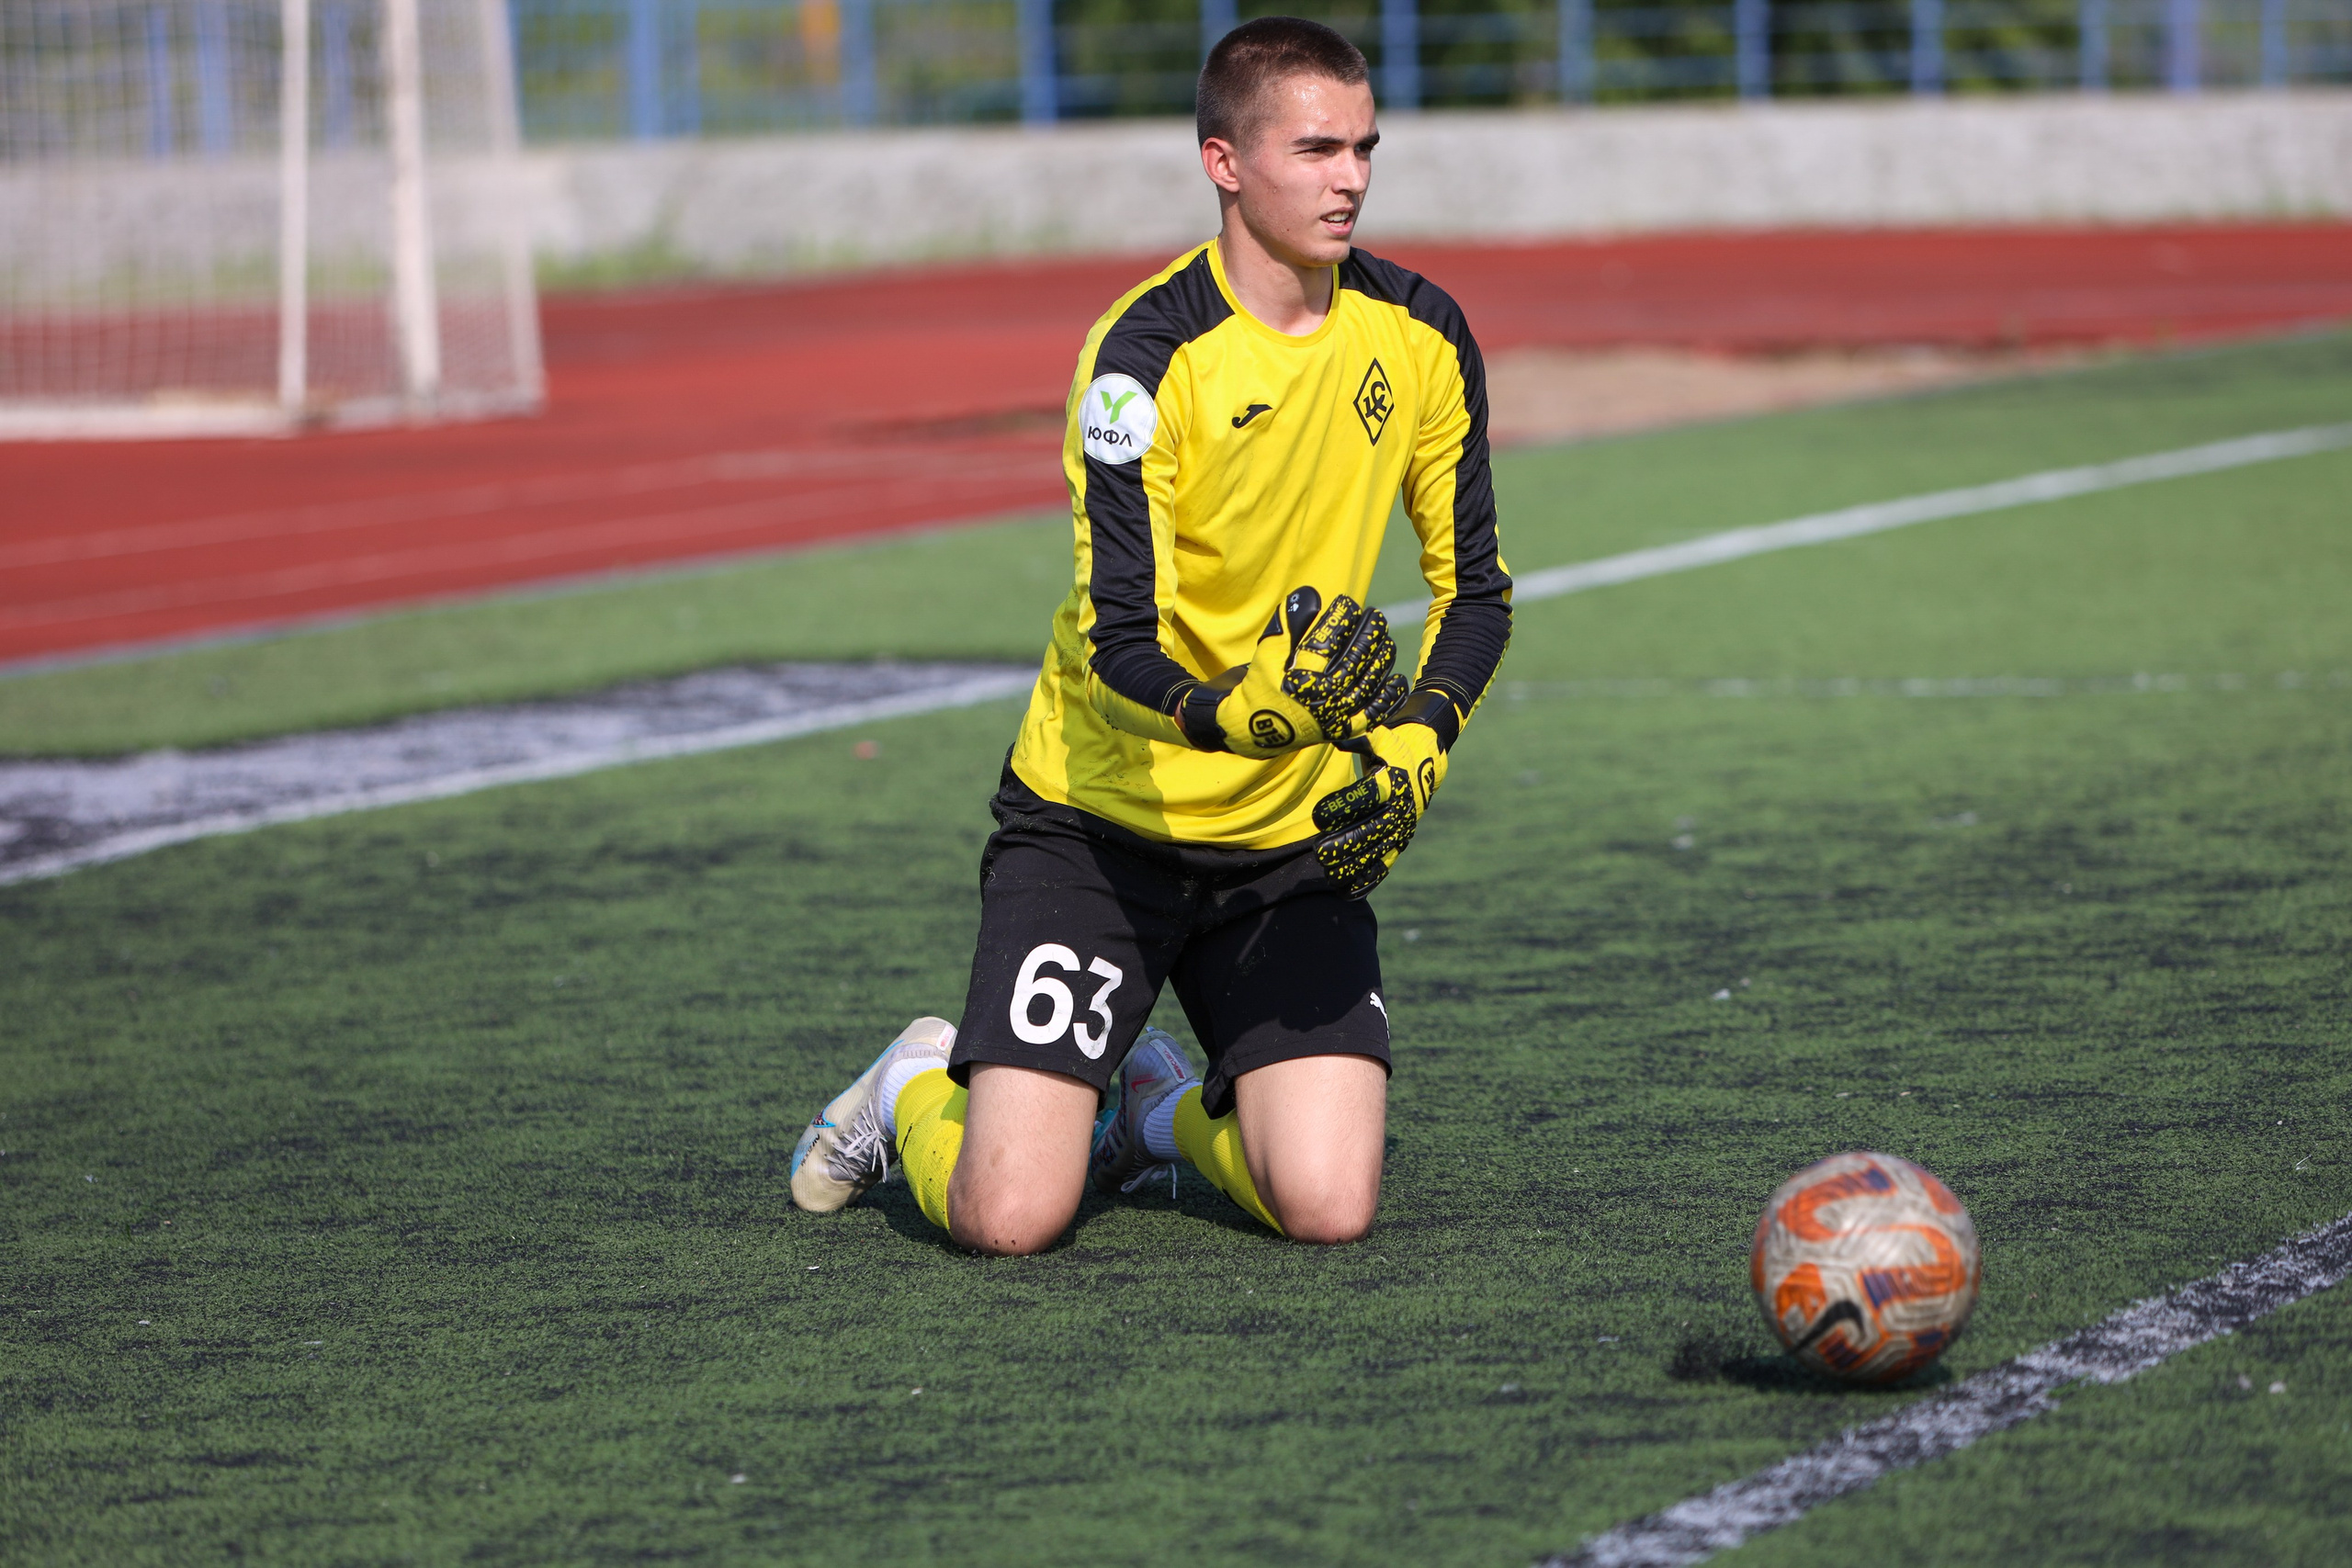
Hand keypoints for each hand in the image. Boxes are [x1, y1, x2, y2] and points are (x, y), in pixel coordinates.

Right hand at [1179, 588, 1404, 758]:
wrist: (1254, 731)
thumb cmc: (1261, 684)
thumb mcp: (1268, 652)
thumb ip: (1289, 623)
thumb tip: (1310, 595)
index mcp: (1299, 679)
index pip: (1326, 642)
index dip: (1340, 619)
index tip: (1346, 603)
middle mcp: (1320, 701)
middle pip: (1355, 661)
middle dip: (1369, 633)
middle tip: (1375, 615)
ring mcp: (1335, 718)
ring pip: (1369, 684)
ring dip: (1381, 658)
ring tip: (1385, 639)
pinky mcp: (1343, 731)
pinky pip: (1374, 715)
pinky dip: (1388, 698)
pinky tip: (1396, 678)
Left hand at [1311, 692, 1457, 897]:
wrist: (1425, 759)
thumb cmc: (1392, 746)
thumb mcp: (1379, 736)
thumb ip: (1358, 738)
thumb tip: (1338, 736)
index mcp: (1394, 781)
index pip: (1368, 796)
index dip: (1344, 806)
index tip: (1318, 815)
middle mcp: (1401, 808)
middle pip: (1373, 830)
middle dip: (1346, 843)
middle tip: (1319, 851)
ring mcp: (1402, 829)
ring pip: (1378, 851)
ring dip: (1353, 865)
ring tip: (1327, 872)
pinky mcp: (1400, 844)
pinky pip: (1384, 866)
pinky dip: (1366, 881)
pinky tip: (1345, 892)